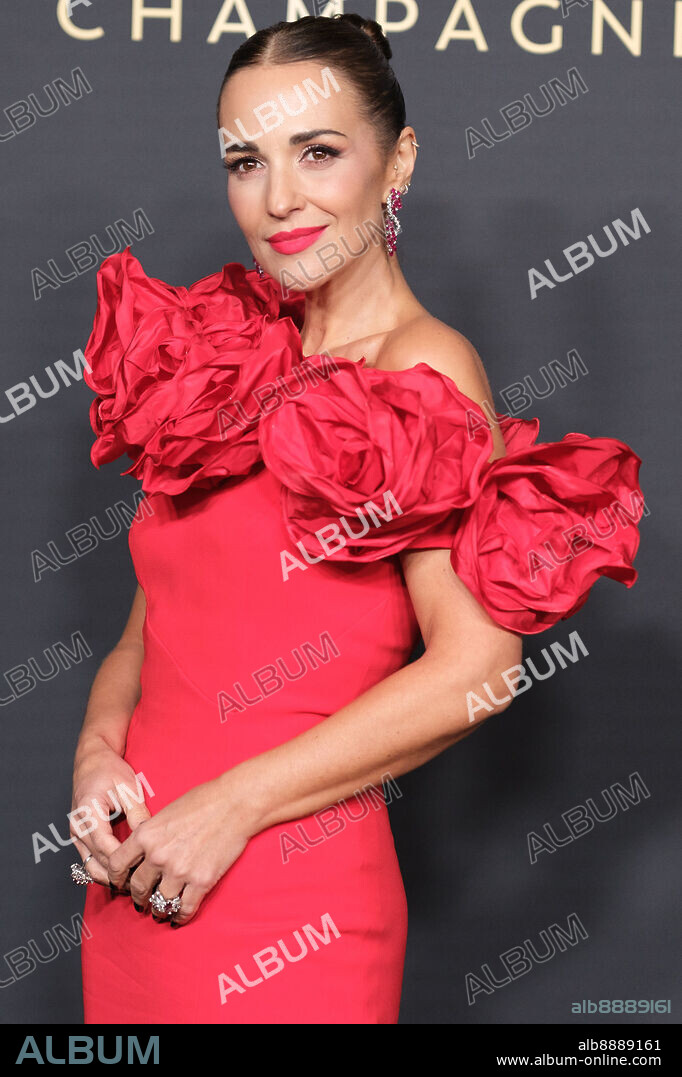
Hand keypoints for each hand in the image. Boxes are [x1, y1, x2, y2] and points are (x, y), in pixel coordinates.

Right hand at [71, 738, 150, 887]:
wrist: (91, 761)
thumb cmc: (109, 770)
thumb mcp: (128, 787)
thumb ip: (137, 813)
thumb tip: (149, 838)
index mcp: (88, 812)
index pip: (104, 846)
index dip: (123, 861)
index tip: (143, 869)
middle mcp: (77, 827)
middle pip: (97, 862)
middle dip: (120, 875)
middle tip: (145, 883)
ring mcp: (76, 834)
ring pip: (91, 867)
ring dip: (111, 878)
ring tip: (136, 883)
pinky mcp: (79, 838)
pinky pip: (90, 861)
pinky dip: (105, 871)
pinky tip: (125, 875)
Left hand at [106, 774, 253, 925]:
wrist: (235, 803)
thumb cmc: (203, 801)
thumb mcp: (166, 812)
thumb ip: (151, 835)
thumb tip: (143, 853)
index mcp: (145, 835)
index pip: (117, 865)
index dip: (116, 878)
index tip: (120, 884)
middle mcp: (158, 856)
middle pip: (138, 888)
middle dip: (138, 898)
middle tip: (141, 902)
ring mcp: (179, 871)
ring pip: (160, 903)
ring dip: (159, 910)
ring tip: (160, 912)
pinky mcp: (201, 881)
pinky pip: (184, 909)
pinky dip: (180, 917)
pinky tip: (178, 917)